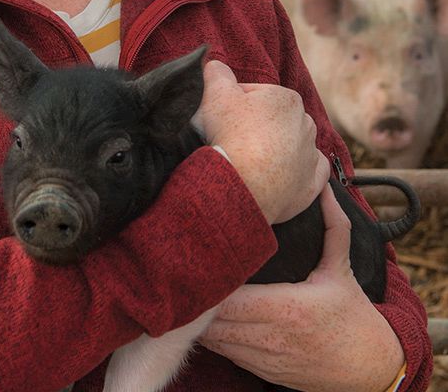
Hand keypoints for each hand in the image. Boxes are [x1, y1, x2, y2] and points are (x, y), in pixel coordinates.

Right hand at [191, 60, 328, 223]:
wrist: (243, 183)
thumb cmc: (230, 136)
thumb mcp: (215, 94)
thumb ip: (217, 74)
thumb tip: (215, 63)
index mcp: (286, 98)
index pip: (256, 97)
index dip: (233, 107)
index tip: (220, 121)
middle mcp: (305, 124)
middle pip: (274, 122)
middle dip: (256, 129)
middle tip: (231, 143)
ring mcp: (310, 155)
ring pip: (292, 147)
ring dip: (276, 152)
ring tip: (250, 164)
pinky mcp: (312, 183)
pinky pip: (310, 174)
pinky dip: (298, 175)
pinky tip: (281, 178)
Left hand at [199, 184, 404, 391]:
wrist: (370, 367)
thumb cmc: (353, 316)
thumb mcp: (341, 269)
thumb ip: (332, 227)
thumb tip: (323, 190)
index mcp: (287, 307)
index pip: (230, 298)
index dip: (212, 282)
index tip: (205, 263)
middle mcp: (271, 335)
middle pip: (214, 320)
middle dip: (200, 300)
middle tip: (192, 277)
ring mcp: (265, 357)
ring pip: (214, 340)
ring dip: (202, 321)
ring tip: (197, 296)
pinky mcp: (262, 371)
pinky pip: (225, 354)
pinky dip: (215, 338)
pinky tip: (212, 320)